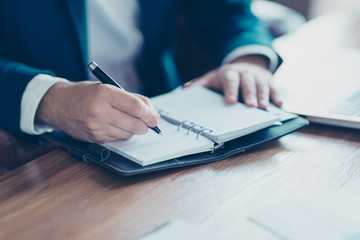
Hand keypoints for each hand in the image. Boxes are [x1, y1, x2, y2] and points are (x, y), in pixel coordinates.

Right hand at [35, 81, 159, 142]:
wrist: (58, 104)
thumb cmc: (84, 94)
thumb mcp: (107, 87)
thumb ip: (130, 98)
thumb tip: (151, 110)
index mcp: (104, 93)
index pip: (136, 107)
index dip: (150, 114)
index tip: (155, 117)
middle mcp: (100, 111)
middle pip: (135, 124)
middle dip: (146, 125)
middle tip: (148, 122)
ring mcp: (96, 127)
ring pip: (128, 134)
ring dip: (134, 129)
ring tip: (129, 120)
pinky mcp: (95, 138)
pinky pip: (118, 139)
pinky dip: (122, 133)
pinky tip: (116, 125)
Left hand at [183, 55, 281, 108]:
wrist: (244, 64)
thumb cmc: (224, 78)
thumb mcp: (210, 79)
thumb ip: (198, 85)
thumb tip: (182, 92)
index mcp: (228, 73)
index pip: (230, 80)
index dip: (231, 90)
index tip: (230, 101)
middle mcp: (244, 73)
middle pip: (248, 82)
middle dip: (250, 94)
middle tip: (251, 107)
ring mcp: (257, 76)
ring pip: (262, 85)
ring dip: (263, 96)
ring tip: (264, 108)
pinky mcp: (268, 80)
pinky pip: (274, 88)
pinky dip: (276, 96)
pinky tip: (279, 105)